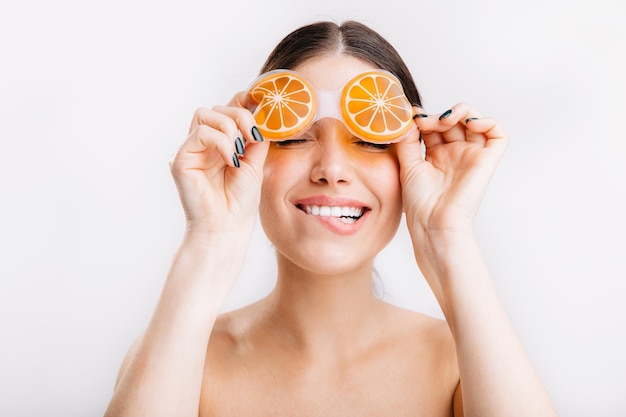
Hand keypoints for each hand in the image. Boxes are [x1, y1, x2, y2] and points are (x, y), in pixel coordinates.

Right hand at [169, 92, 268, 238]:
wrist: (228, 228)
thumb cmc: (240, 202)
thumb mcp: (255, 163)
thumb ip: (256, 138)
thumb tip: (262, 114)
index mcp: (220, 143)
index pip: (226, 110)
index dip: (242, 101)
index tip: (260, 103)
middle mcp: (202, 144)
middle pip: (216, 108)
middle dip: (240, 115)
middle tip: (253, 136)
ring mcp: (190, 150)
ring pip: (205, 114)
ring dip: (230, 127)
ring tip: (240, 151)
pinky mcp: (180, 159)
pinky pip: (200, 133)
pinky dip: (221, 142)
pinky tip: (231, 160)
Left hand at [396, 103, 508, 235]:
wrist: (433, 222)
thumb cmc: (420, 203)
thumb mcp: (407, 164)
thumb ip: (408, 140)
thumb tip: (409, 117)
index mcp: (436, 157)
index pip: (434, 126)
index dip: (425, 117)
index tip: (412, 117)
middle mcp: (455, 154)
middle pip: (453, 122)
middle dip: (439, 115)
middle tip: (426, 121)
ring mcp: (471, 156)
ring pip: (475, 122)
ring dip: (462, 112)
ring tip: (445, 119)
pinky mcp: (487, 160)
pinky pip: (498, 135)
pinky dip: (487, 122)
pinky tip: (470, 123)